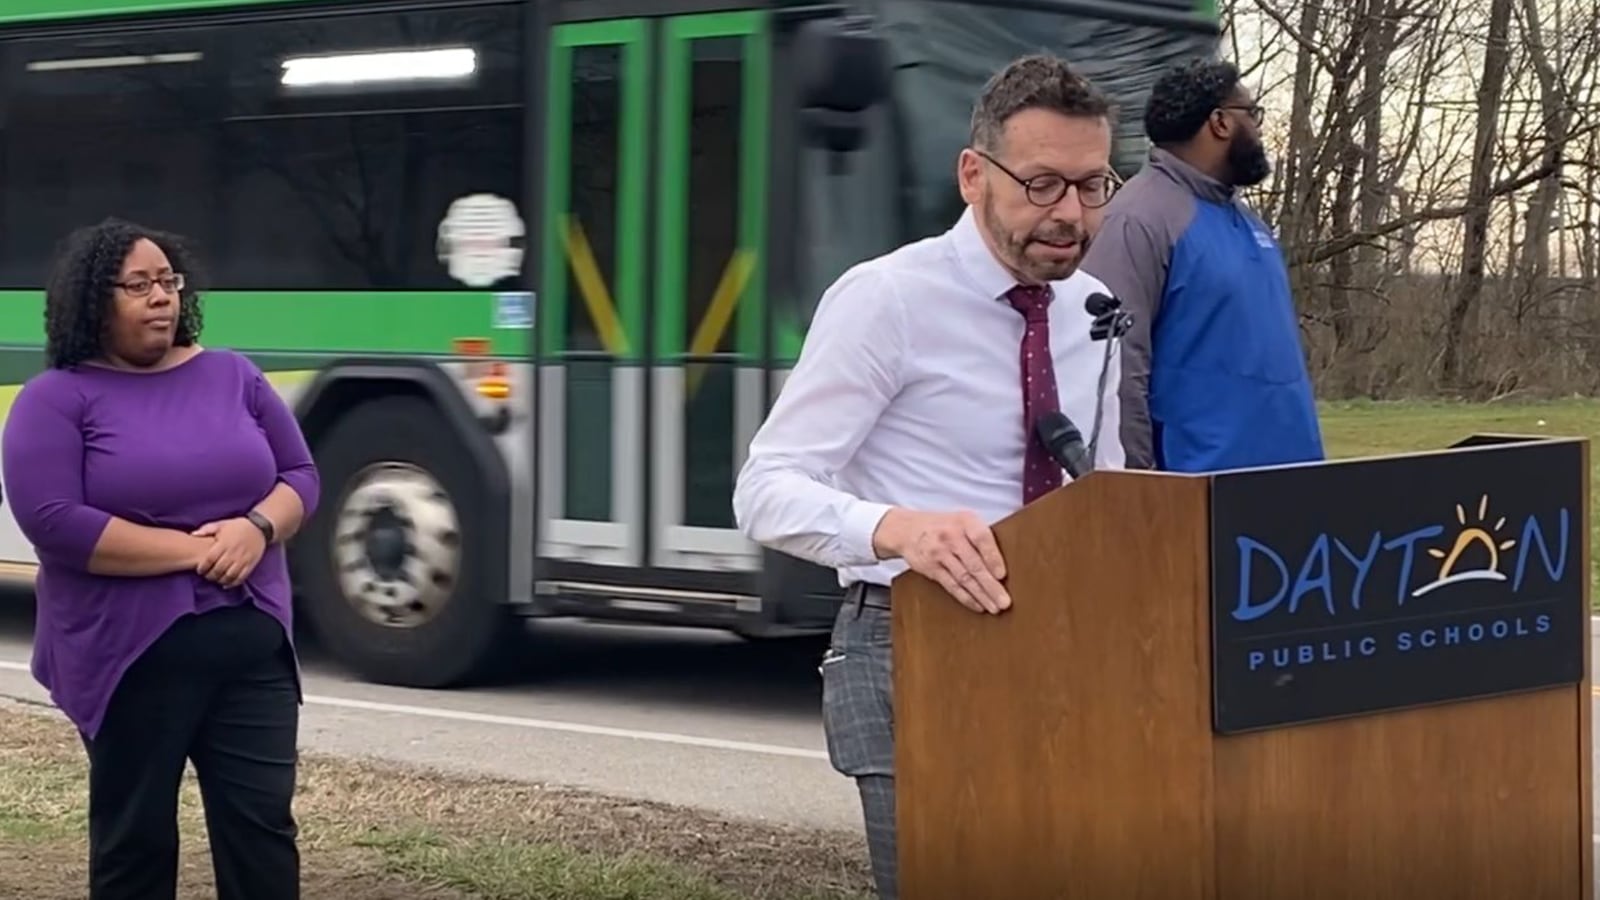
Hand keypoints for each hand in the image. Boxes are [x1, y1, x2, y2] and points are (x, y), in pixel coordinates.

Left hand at [191, 518, 266, 588]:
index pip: (210, 559)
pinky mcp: (251, 564)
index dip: (203, 567)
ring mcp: (243, 559)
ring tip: (216, 579)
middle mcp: (233, 552)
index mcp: (224, 543)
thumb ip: (206, 529)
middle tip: (207, 576)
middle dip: (210, 576)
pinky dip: (233, 583)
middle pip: (218, 569)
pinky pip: (241, 578)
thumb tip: (193, 534)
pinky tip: (226, 584)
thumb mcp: (221, 524)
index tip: (199, 570)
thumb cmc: (237, 527)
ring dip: (221, 580)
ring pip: (229, 576)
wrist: (259, 528)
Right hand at [872, 508, 1009, 613]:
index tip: (1002, 575)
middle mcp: (952, 536)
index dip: (993, 557)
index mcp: (965, 521)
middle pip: (974, 564)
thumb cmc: (944, 526)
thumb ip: (980, 536)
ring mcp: (940, 553)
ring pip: (964, 578)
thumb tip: (1003, 564)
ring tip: (995, 608)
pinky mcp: (931, 568)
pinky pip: (951, 585)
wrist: (907, 529)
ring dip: (981, 596)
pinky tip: (977, 606)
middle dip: (991, 586)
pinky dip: (966, 598)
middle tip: (1004, 602)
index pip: (981, 539)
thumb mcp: (962, 520)